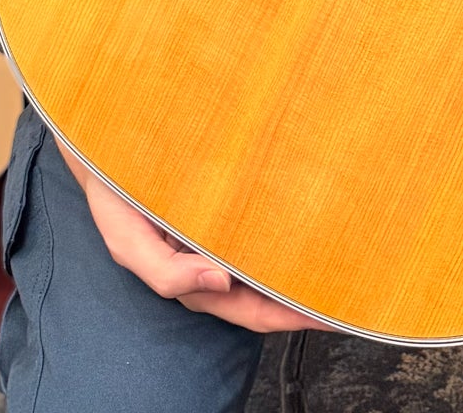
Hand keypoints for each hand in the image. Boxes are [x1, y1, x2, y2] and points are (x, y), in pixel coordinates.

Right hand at [54, 138, 324, 331]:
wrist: (107, 145)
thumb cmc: (117, 196)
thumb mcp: (128, 241)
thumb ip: (167, 272)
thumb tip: (219, 283)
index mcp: (195, 280)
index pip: (254, 311)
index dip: (292, 318)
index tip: (330, 314)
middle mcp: (216, 260)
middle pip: (272, 290)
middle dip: (308, 295)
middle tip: (354, 288)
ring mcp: (225, 231)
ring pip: (272, 256)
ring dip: (303, 261)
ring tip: (346, 256)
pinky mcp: (230, 199)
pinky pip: (265, 218)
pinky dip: (287, 225)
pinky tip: (315, 214)